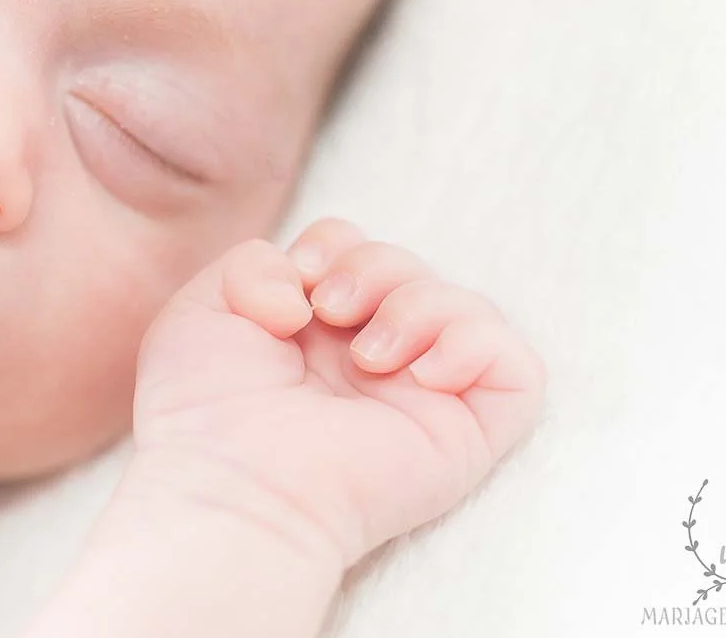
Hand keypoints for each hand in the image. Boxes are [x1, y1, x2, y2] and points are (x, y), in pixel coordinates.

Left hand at [131, 218, 546, 568]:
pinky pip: (519, 369)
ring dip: (420, 306)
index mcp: (321, 334)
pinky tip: (422, 373)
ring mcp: (425, 397)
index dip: (341, 244)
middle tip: (333, 311)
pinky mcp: (467, 434)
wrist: (232, 482)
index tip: (303, 279)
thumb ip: (258, 263)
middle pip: (416, 268)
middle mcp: (377, 361)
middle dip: (378, 267)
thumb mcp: (206, 307)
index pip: (363, 252)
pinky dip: (476, 348)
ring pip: (471, 308)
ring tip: (369, 356)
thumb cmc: (206, 411)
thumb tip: (315, 293)